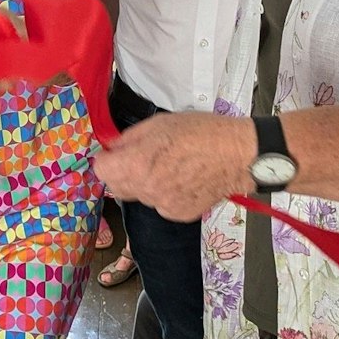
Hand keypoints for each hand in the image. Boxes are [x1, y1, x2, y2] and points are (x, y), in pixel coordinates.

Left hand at [93, 112, 254, 221]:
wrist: (237, 155)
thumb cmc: (200, 132)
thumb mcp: (158, 124)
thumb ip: (129, 139)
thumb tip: (112, 147)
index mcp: (138, 164)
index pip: (101, 171)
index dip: (106, 160)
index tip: (114, 154)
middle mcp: (147, 189)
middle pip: (116, 187)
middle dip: (121, 174)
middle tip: (139, 159)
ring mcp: (164, 205)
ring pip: (140, 196)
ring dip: (145, 184)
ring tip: (169, 167)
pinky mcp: (180, 214)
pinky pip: (161, 205)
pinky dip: (165, 194)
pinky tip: (182, 180)